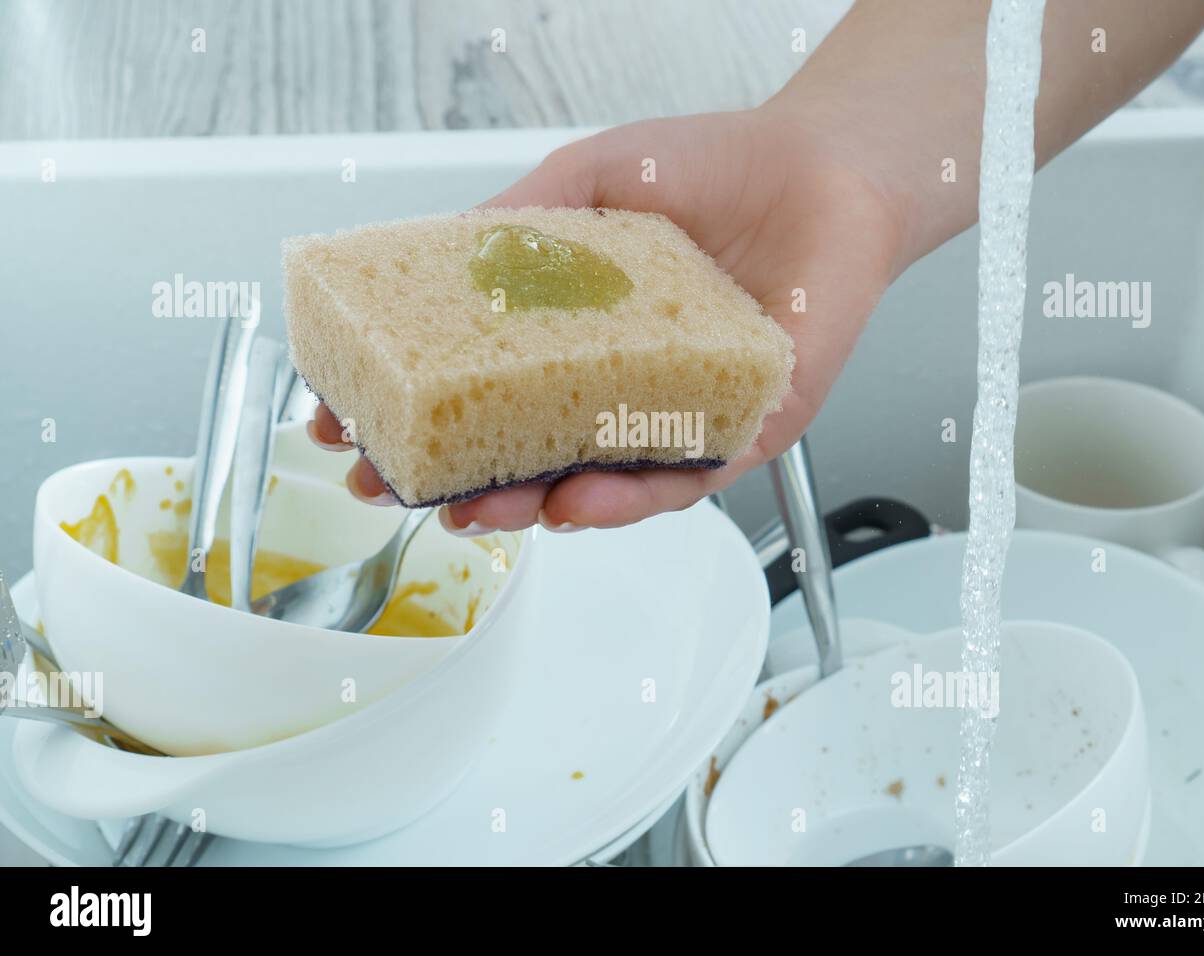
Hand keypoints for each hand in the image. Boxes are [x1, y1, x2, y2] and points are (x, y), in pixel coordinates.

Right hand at [312, 107, 906, 530]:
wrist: (819, 164)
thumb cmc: (709, 168)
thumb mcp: (585, 183)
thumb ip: (514, 226)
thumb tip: (431, 264)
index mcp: (574, 336)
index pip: (480, 391)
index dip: (411, 415)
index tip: (342, 425)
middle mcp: (619, 385)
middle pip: (525, 455)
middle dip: (453, 481)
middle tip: (392, 489)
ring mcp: (676, 413)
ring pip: (595, 484)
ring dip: (526, 504)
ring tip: (475, 511)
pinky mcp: (742, 429)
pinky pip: (682, 477)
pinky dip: (628, 496)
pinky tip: (576, 498)